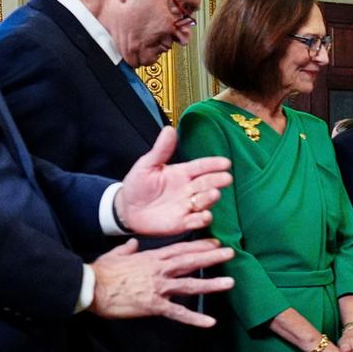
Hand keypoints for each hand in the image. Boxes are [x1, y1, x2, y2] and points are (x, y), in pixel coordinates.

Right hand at [89, 239, 234, 325]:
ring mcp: (158, 287)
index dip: (199, 246)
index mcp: (151, 258)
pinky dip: (195, 318)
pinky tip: (210, 322)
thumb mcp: (115, 254)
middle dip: (211, 257)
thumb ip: (127, 249)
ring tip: (230, 282)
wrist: (90, 287)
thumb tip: (132, 244)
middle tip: (230, 252)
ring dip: (211, 284)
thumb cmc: (100, 272)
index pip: (180, 249)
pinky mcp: (154, 305)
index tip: (215, 242)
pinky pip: (178, 313)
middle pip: (190, 262)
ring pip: (190, 285)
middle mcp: (159, 270)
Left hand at [114, 127, 232, 235]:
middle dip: (217, 181)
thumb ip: (161, 149)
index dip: (213, 164)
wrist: (126, 209)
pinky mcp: (183, 222)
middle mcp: (189, 189)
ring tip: (214, 194)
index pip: (201, 167)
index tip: (226, 162)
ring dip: (211, 198)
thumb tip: (169, 129)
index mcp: (182, 173)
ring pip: (204, 201)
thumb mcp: (147, 165)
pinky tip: (205, 215)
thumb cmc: (138, 185)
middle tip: (226, 178)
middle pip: (207, 183)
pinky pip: (196, 221)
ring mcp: (187, 206)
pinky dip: (202, 219)